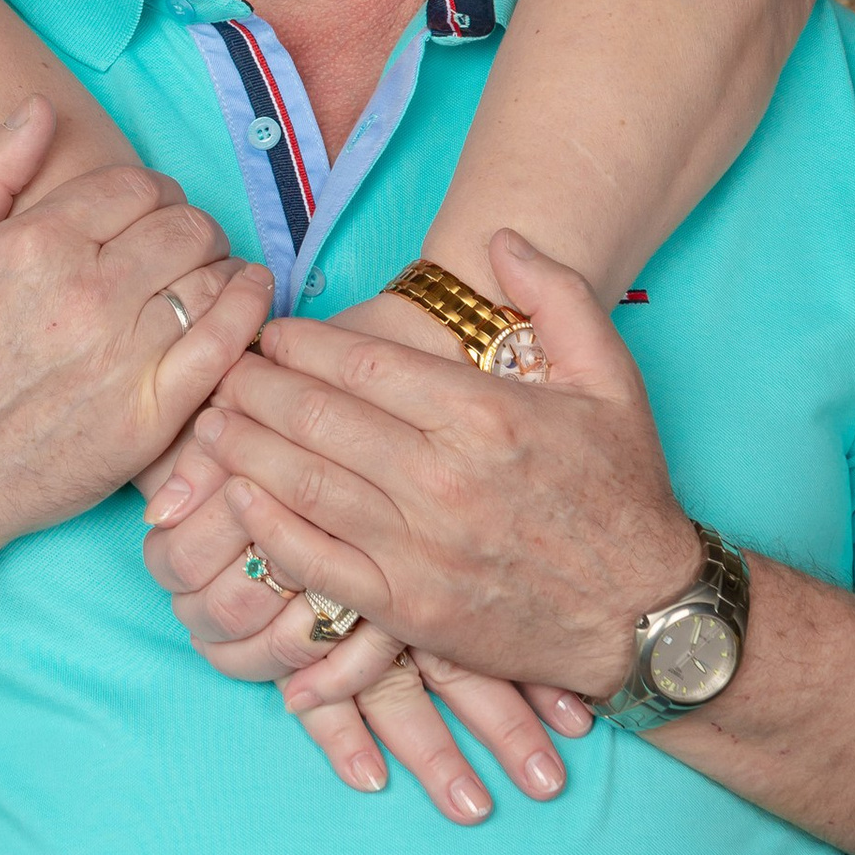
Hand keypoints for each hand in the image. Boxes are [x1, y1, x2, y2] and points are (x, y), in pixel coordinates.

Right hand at [0, 99, 272, 572]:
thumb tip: (40, 108)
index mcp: (36, 242)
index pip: (136, 186)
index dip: (150, 192)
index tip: (147, 212)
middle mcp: (85, 293)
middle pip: (184, 226)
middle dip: (189, 225)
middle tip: (179, 244)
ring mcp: (123, 357)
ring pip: (211, 276)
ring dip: (220, 264)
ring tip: (208, 272)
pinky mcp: (151, 416)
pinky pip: (227, 341)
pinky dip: (250, 307)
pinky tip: (248, 295)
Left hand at [143, 272, 595, 818]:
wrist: (646, 614)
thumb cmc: (623, 489)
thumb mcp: (612, 376)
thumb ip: (557, 295)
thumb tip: (498, 240)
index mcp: (485, 415)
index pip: (363, 364)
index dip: (302, 343)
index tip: (271, 330)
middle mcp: (443, 480)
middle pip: (319, 418)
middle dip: (257, 387)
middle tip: (222, 367)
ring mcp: (420, 551)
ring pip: (305, 486)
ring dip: (245, 449)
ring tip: (208, 422)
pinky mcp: (408, 612)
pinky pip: (317, 564)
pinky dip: (268, 529)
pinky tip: (239, 498)